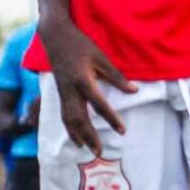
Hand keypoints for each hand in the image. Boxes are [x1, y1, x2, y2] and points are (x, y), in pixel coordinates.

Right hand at [40, 19, 135, 155]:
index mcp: (82, 79)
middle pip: (79, 118)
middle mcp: (70, 89)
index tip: (122, 130)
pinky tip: (76, 139)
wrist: (55, 36)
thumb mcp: (101, 57)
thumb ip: (116, 76)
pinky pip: (63, 115)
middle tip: (100, 152)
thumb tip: (134, 91)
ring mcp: (63, 92)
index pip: (98, 104)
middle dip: (89, 136)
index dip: (111, 118)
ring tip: (88, 150)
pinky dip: (70, 129)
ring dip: (78, 136)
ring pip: (69, 120)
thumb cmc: (80, 45)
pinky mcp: (60, 93)